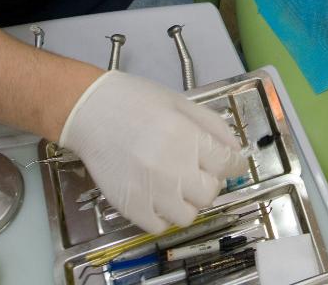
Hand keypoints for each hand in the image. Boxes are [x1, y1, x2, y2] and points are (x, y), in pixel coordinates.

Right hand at [60, 72, 242, 233]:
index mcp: (187, 138)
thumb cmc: (138, 101)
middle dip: (210, 181)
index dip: (234, 163)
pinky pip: (159, 227)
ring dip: (188, 201)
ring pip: (188, 215)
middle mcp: (172, 169)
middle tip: (198, 169)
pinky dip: (163, 215)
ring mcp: (150, 192)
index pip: (228, 164)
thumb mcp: (181, 102)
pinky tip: (157, 195)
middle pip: (211, 193)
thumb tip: (236, 149)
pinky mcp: (130, 208)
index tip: (229, 162)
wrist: (91, 111)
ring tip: (176, 184)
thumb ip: (213, 125)